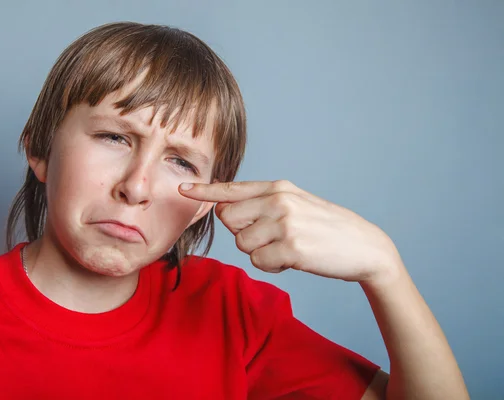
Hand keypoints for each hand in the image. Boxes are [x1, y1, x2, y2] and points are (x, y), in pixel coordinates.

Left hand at [179, 180, 402, 283]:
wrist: (365, 247)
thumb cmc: (327, 227)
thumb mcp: (297, 203)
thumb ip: (264, 202)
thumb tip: (225, 208)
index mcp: (279, 187)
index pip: (233, 189)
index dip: (205, 191)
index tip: (183, 189)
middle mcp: (279, 201)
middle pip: (229, 220)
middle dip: (243, 233)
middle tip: (270, 237)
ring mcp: (285, 223)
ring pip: (243, 244)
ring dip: (261, 252)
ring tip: (288, 248)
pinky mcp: (292, 248)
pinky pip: (259, 262)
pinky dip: (272, 266)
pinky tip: (293, 260)